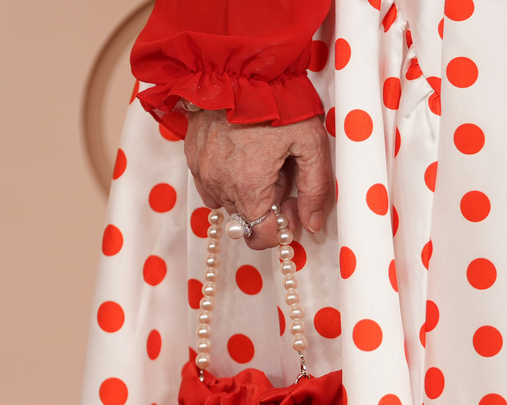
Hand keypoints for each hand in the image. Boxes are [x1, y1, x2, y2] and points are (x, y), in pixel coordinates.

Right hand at [184, 109, 331, 248]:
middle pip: (247, 218)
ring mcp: (201, 170)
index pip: (260, 236)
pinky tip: (242, 155)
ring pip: (228, 202)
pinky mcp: (191, 155)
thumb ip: (315, 189)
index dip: (281, 228)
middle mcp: (219, 184)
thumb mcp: (311, 144)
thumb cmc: (280, 102)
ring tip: (262, 160)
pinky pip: (210, 185)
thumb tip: (311, 225)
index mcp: (249, 187)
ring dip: (247, 192)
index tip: (293, 207)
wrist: (239, 65)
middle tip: (282, 172)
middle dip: (267, 204)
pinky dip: (227, 180)